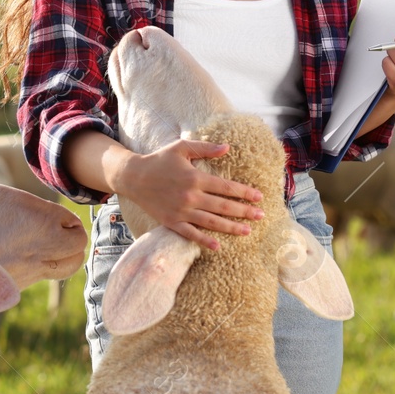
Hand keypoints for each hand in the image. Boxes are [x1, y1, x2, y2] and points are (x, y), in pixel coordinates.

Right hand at [110, 138, 263, 250]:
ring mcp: (181, 211)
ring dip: (231, 227)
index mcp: (195, 177)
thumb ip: (205, 148)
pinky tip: (218, 246)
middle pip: (223, 206)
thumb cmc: (159, 160)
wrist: (133, 177)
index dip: (244, 192)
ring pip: (212, 222)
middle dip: (244, 211)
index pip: (226, 187)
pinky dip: (204, 241)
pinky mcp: (171, 222)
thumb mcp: (181, 148)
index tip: (259, 196)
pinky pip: (191, 234)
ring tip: (248, 231)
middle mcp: (190, 196)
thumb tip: (227, 147)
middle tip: (261, 215)